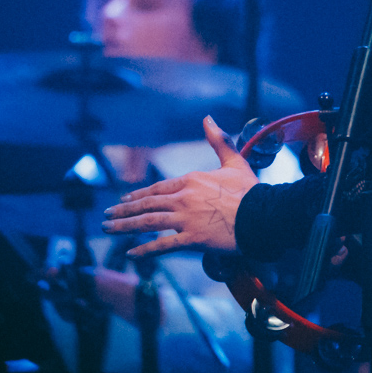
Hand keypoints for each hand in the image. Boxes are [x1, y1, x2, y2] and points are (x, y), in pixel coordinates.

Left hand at [101, 116, 256, 257]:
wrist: (264, 214)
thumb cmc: (251, 190)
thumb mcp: (234, 162)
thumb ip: (218, 141)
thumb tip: (208, 118)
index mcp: (191, 180)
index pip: (158, 188)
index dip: (138, 195)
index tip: (124, 200)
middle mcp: (184, 198)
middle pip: (147, 205)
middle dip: (124, 211)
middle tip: (107, 216)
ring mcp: (186, 219)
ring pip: (148, 223)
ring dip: (125, 227)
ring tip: (109, 229)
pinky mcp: (193, 239)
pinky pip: (164, 245)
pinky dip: (146, 250)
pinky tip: (132, 254)